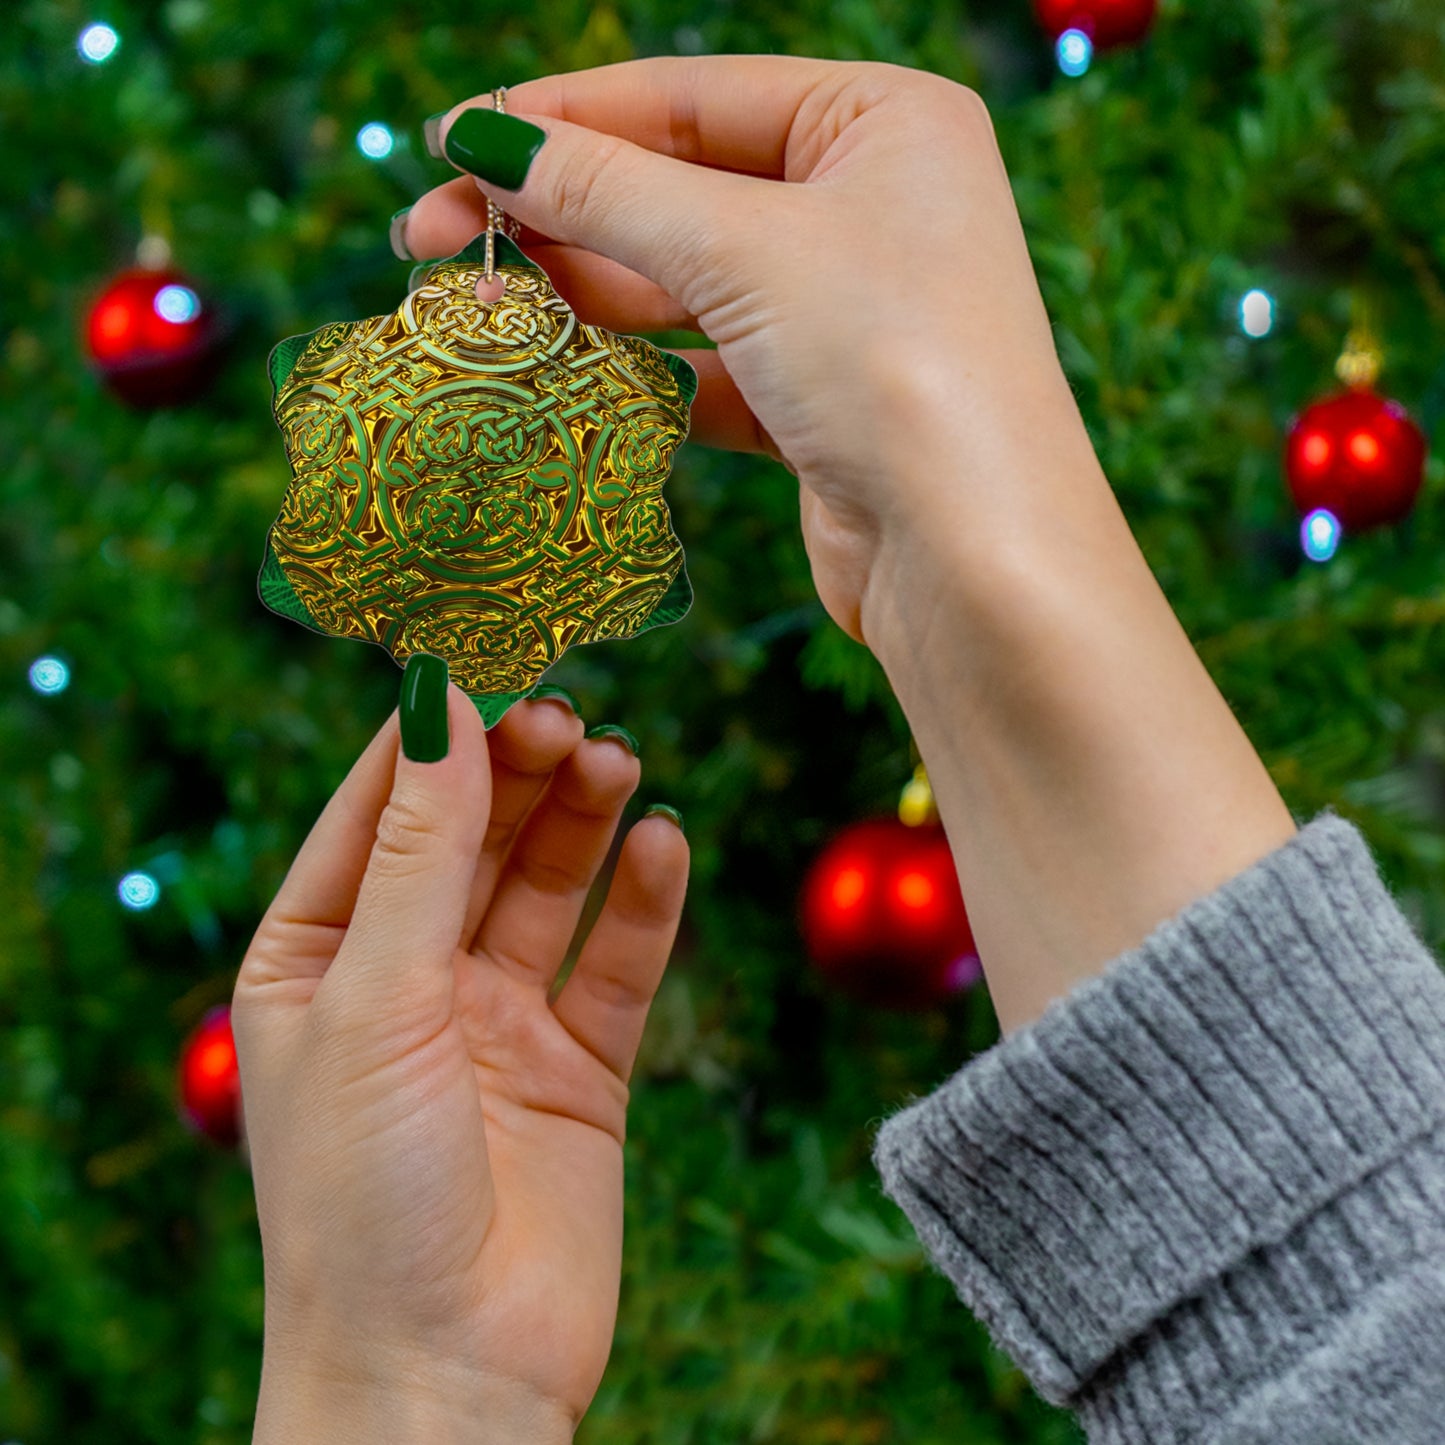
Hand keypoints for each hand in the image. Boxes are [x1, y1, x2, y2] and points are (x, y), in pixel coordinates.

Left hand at [232, 683, 687, 1439]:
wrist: (446, 1377)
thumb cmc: (364, 1198)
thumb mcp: (377, 1000)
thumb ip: (419, 852)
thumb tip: (441, 704)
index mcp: (319, 959)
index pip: (377, 810)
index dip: (432, 733)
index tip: (489, 652)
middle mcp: (408, 979)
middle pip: (472, 837)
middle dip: (518, 770)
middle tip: (569, 712)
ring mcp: (497, 1022)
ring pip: (548, 886)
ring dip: (583, 820)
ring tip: (619, 761)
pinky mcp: (579, 1068)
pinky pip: (617, 962)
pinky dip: (644, 902)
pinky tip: (664, 843)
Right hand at [401, 56, 1090, 644]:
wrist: (973, 559)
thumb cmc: (892, 364)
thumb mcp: (742, 249)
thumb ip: (608, 190)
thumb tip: (485, 140)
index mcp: (882, 120)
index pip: (690, 96)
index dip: (562, 117)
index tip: (450, 141)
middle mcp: (871, 204)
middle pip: (678, 188)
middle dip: (554, 212)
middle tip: (427, 237)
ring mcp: (846, 308)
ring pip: (684, 281)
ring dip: (580, 292)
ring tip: (474, 305)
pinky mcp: (819, 402)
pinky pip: (704, 365)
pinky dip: (634, 370)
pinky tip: (556, 372)